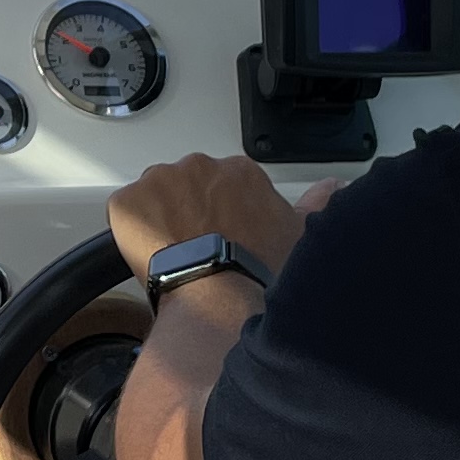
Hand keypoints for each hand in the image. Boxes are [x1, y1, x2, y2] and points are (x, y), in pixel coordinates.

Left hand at [106, 153, 305, 285]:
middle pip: (187, 188)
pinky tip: (150, 256)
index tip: (222, 236)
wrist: (219, 294)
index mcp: (239, 171)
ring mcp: (159, 181)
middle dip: (189, 213)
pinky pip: (124, 213)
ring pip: (154, 198)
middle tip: (197, 250)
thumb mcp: (300, 234)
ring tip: (174, 256)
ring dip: (160, 220)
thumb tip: (336, 186)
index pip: (223, 186)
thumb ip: (317, 203)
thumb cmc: (260, 270)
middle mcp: (199, 166)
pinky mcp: (127, 202)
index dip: (221, 215)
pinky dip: (130, 232)